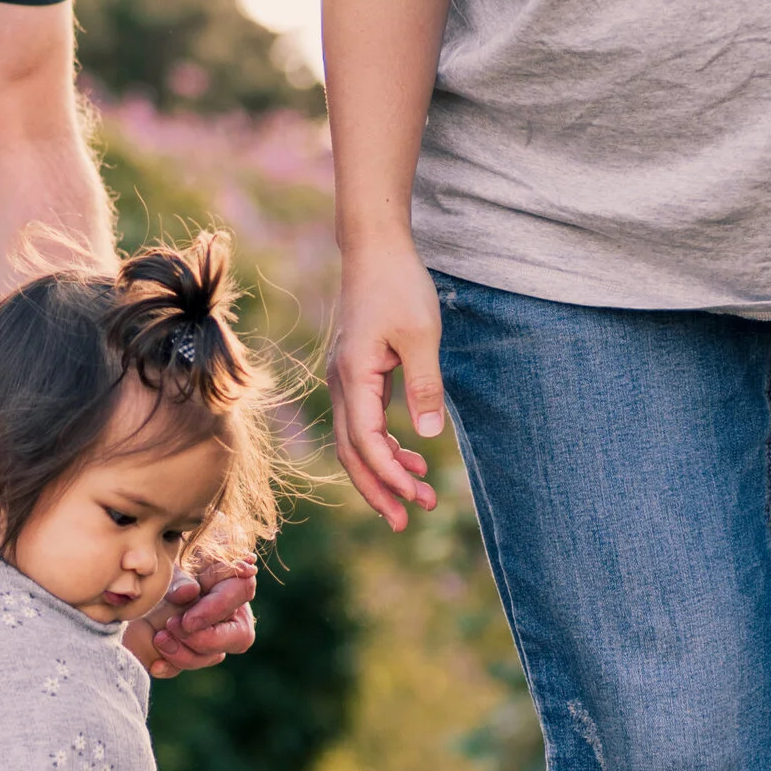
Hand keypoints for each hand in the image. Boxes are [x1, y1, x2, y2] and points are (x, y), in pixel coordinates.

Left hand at [128, 553, 257, 677]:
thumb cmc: (164, 563)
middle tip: (172, 628)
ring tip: (159, 638)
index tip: (187, 621)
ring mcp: (216, 635)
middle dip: (204, 640)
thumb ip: (180, 579)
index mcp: (232, 577)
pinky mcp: (194, 651)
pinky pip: (190, 667)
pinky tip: (155, 665)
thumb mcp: (170, 563)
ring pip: (215, 655)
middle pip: (240, 636)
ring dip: (185, 653)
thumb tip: (190, 593)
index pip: (241, 592)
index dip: (216, 610)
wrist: (141, 578)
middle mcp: (232, 611)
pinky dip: (172, 667)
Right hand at [329, 239, 442, 527]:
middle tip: (407, 521)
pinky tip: (412, 456)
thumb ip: (425, 386)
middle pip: (352, 453)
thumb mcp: (422, 335)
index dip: (390, 475)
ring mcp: (346, 380)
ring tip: (418, 496)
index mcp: (354, 377)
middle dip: (379, 489)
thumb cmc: (399, 285)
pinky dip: (384, 446)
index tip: (418, 496)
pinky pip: (364, 423)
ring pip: (356, 442)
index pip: (367, 442)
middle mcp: (342, 383)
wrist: (374, 249)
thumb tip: (428, 436)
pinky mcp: (356, 374)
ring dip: (383, 472)